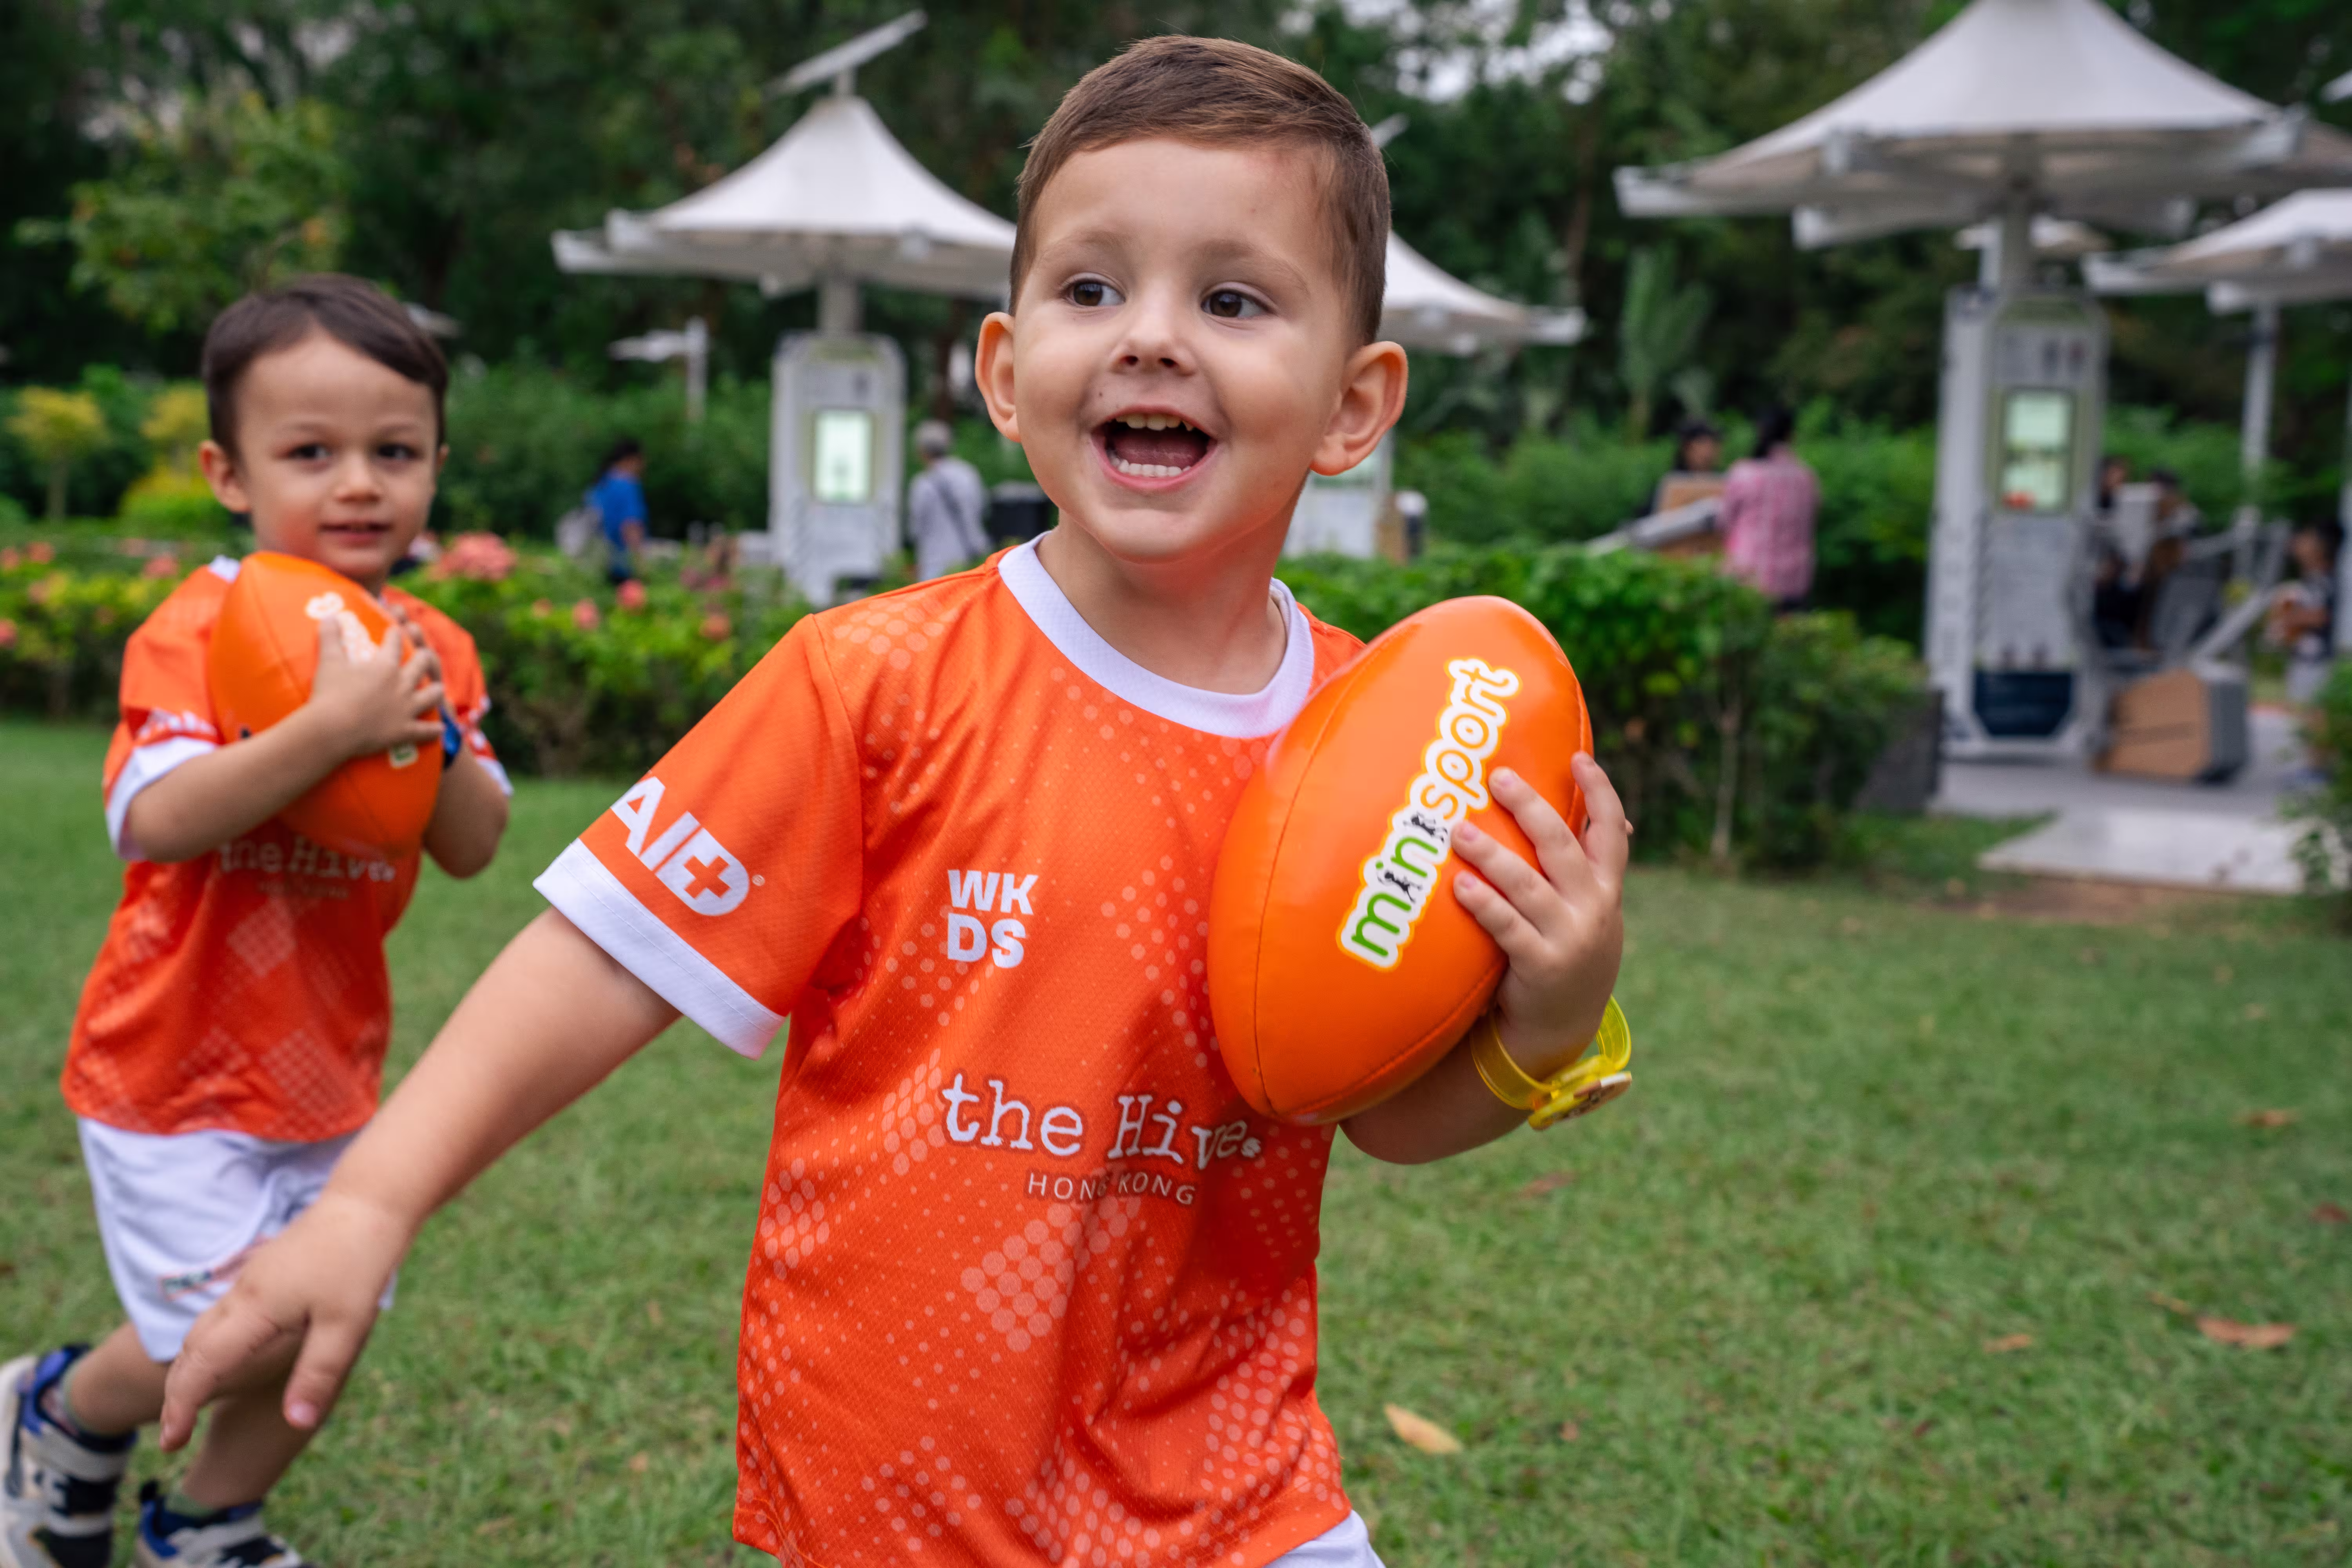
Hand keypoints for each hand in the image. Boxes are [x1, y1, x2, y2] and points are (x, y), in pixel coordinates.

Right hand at [158, 1190, 409, 1446]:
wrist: (369, 1202)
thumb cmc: (360, 1261)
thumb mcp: (347, 1325)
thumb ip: (318, 1374)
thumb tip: (296, 1423)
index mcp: (256, 1307)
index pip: (203, 1365)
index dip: (182, 1406)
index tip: (172, 1443)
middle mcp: (244, 1293)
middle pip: (192, 1349)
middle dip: (177, 1394)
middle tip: (173, 1437)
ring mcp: (252, 1280)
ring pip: (204, 1329)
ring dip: (190, 1368)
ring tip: (187, 1405)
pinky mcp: (266, 1272)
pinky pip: (221, 1315)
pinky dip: (208, 1345)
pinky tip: (221, 1357)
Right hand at [301, 616, 443, 762]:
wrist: (332, 729)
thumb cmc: (330, 693)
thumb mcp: (329, 661)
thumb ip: (330, 637)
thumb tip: (329, 615)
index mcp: (385, 665)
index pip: (395, 643)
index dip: (396, 634)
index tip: (397, 630)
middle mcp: (402, 684)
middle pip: (421, 664)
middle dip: (423, 656)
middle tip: (423, 654)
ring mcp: (406, 708)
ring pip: (431, 695)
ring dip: (435, 691)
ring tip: (438, 688)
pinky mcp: (404, 731)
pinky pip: (425, 730)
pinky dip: (433, 729)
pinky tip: (440, 727)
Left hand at [1450, 755, 1629, 1075]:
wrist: (1561, 1026)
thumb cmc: (1564, 952)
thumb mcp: (1588, 912)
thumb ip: (1582, 870)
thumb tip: (1583, 815)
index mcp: (1606, 889)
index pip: (1612, 831)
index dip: (1600, 792)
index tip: (1578, 757)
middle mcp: (1594, 909)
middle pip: (1562, 846)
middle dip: (1529, 807)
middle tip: (1496, 777)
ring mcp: (1569, 938)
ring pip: (1527, 884)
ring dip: (1491, 853)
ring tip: (1458, 829)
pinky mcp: (1541, 966)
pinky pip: (1507, 927)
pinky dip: (1484, 904)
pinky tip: (1460, 886)